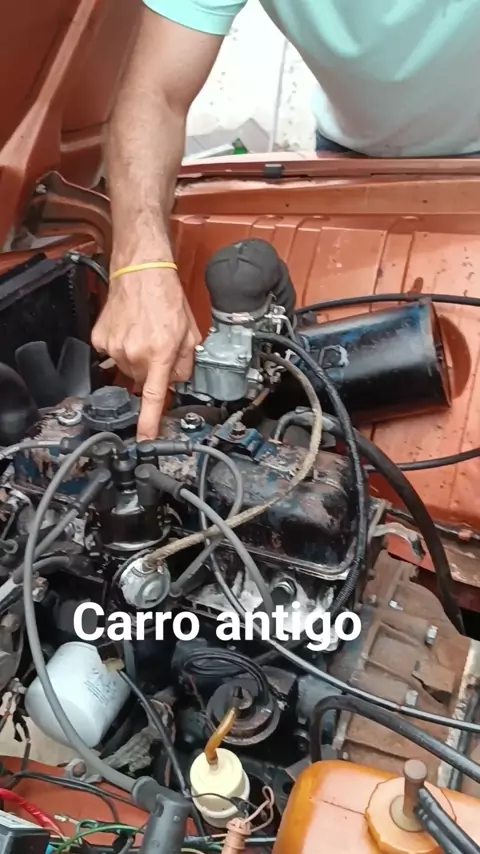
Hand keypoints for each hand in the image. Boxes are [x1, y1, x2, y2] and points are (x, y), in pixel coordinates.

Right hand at [91, 269, 200, 439]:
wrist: (140, 271)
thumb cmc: (165, 297)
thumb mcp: (190, 332)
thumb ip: (187, 362)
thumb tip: (179, 380)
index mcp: (161, 354)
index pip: (154, 398)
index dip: (149, 423)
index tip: (145, 440)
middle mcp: (136, 354)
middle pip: (143, 380)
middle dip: (152, 370)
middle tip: (158, 346)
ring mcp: (115, 348)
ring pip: (127, 368)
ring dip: (136, 358)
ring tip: (144, 333)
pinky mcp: (101, 339)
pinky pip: (112, 354)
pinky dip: (120, 347)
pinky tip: (129, 330)